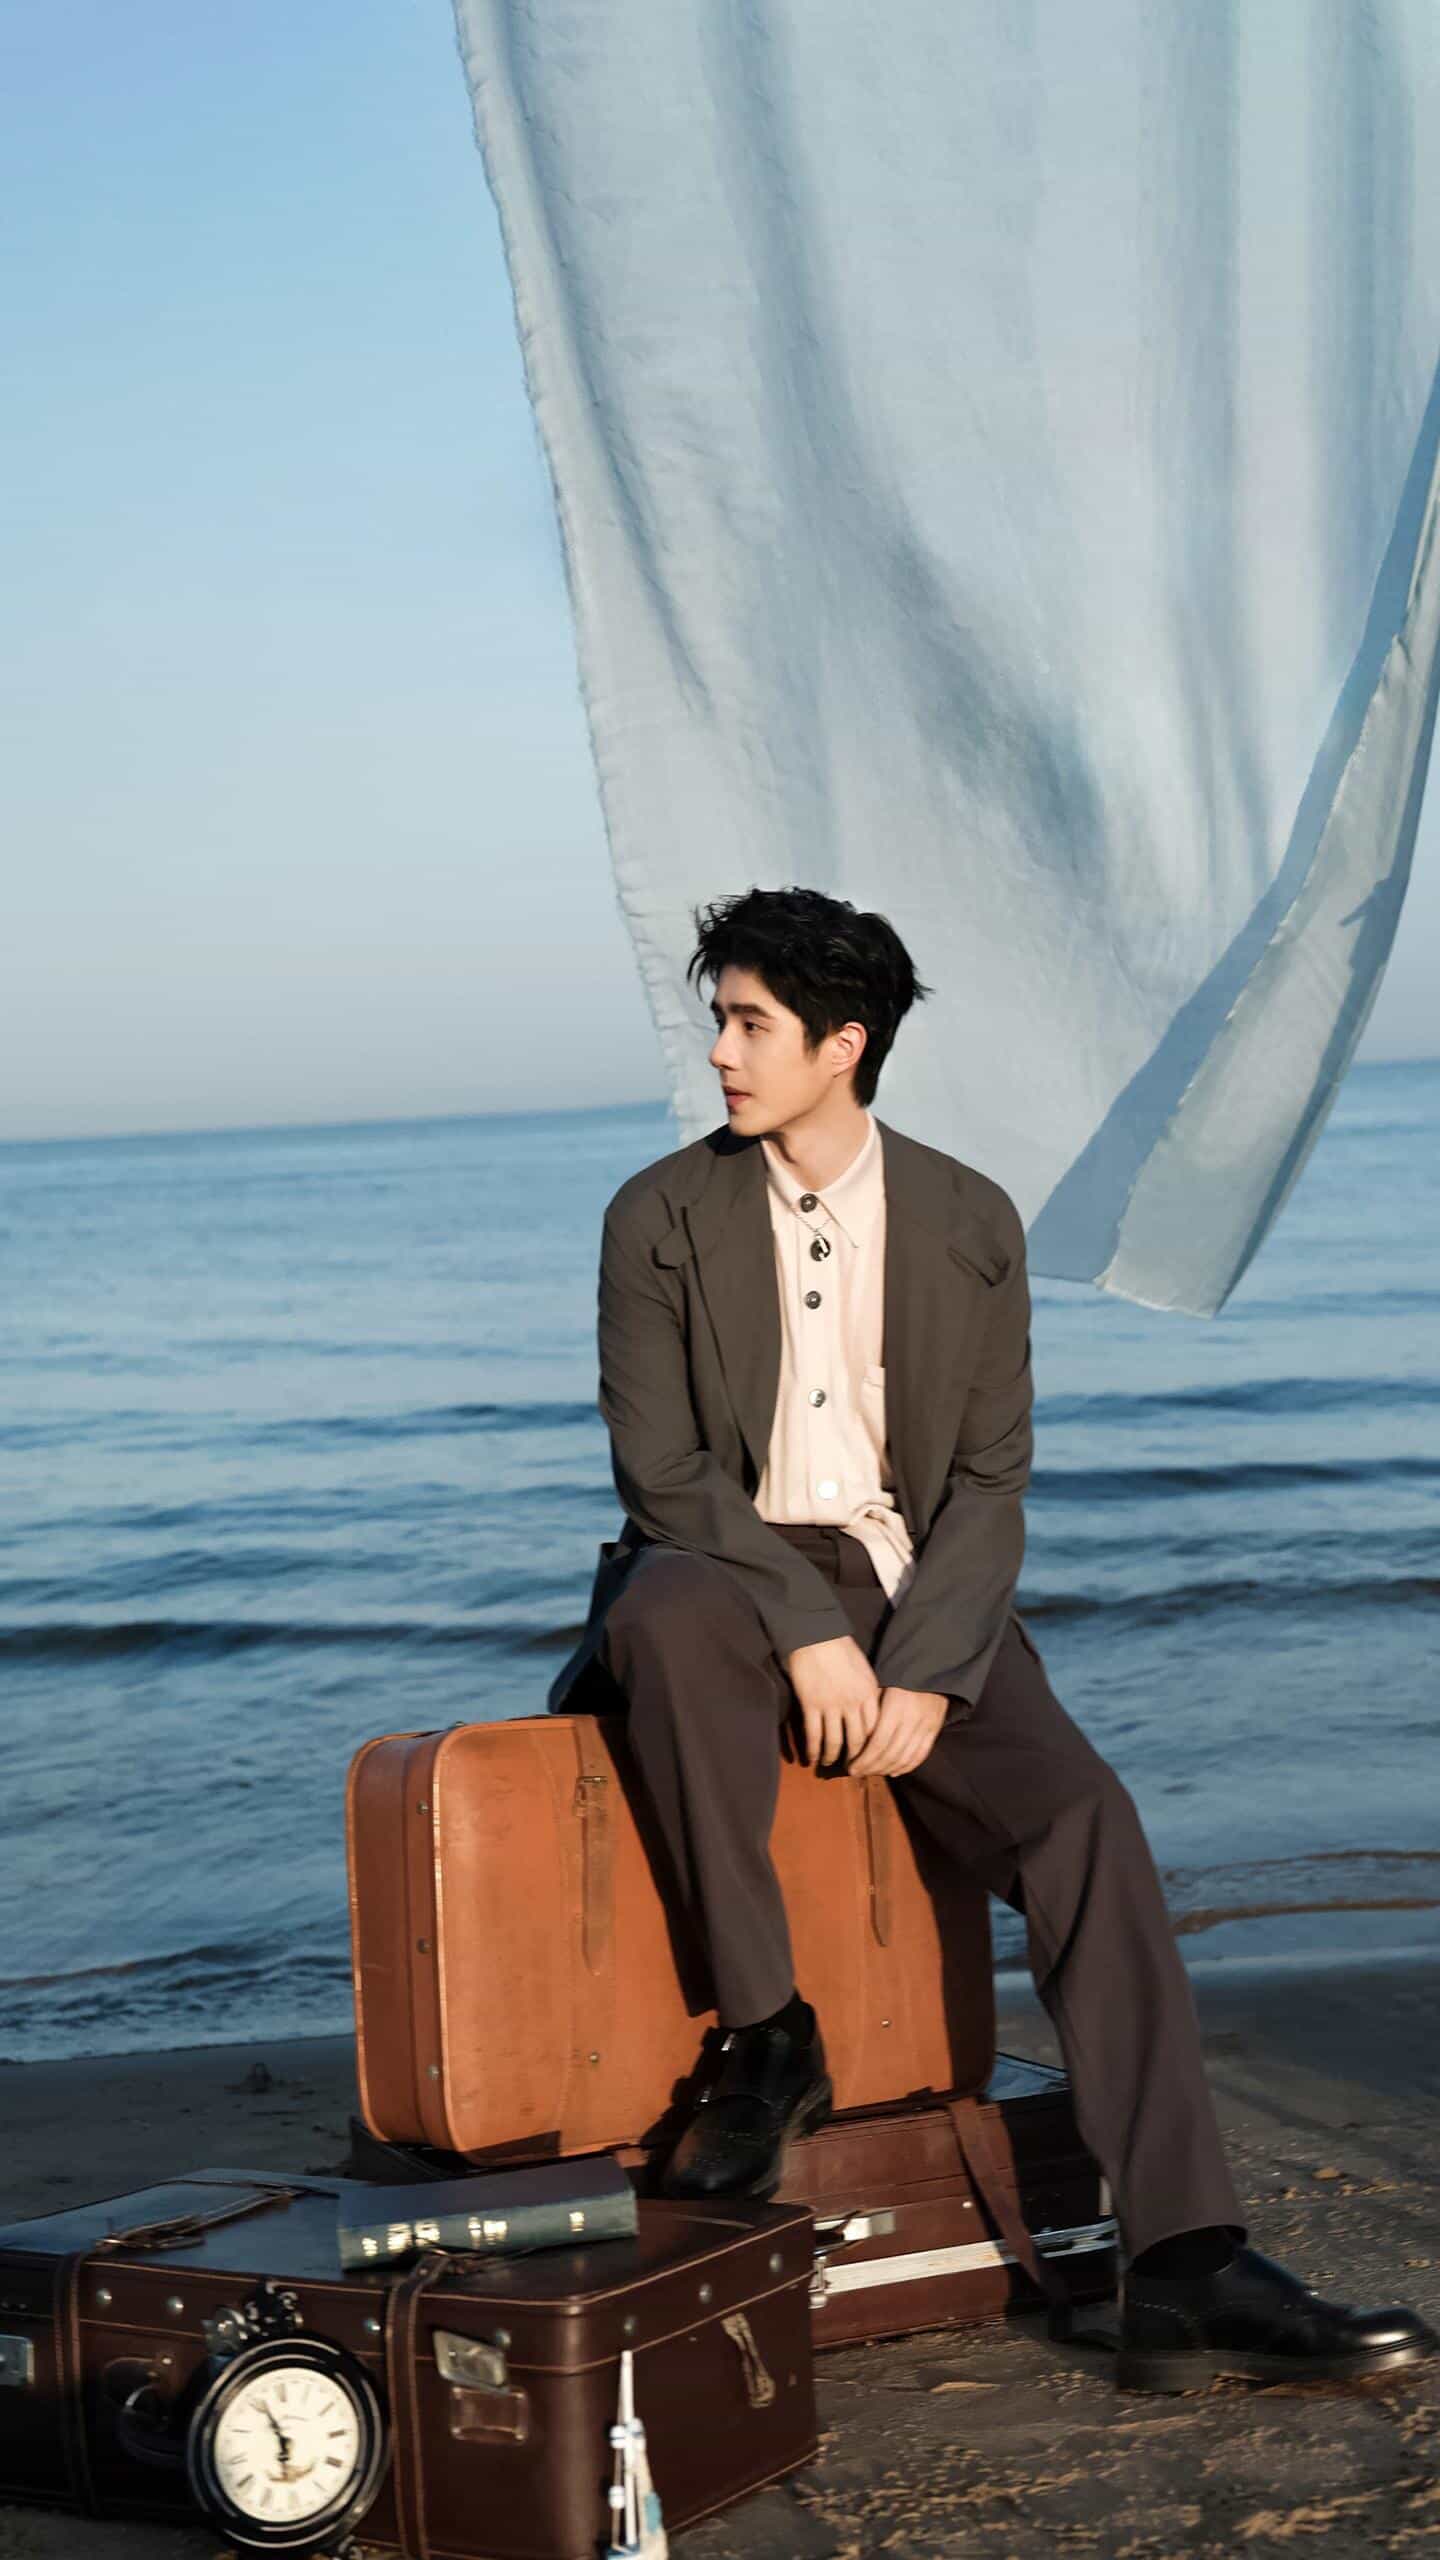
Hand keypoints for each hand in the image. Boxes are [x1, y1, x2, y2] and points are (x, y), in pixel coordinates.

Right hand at [782, 1633, 880, 1769]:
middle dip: (855, 1757)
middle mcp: (852, 1703)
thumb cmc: (841, 1648)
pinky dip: (813, 1749)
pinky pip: (814, 1734)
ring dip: (832, 1756)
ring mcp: (831, 1705)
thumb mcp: (864, 1669)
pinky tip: (811, 1758)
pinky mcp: (811, 1705)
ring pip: (835, 1741)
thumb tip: (868, 1710)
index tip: (869, 1754)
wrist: (816, 1635)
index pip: (875, 1729)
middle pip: (857, 1740)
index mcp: (868, 1693)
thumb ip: (867, 1691)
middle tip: (852, 1767)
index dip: (872, 1746)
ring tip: (829, 1764)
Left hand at [848, 1686, 949, 1777]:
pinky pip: (920, 1755)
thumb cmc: (897, 1677)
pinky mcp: (934, 1730)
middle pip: (890, 1754)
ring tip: (872, 1773)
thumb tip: (850, 1733)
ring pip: (905, 1758)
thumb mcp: (880, 1686)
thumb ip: (869, 1709)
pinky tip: (893, 1772)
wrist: (930, 1670)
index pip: (878, 1743)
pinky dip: (906, 1767)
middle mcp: (912, 1719)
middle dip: (871, 1767)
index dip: (864, 1759)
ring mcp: (926, 1726)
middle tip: (857, 1773)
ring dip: (886, 1769)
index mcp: (895, 1707)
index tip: (851, 1767)